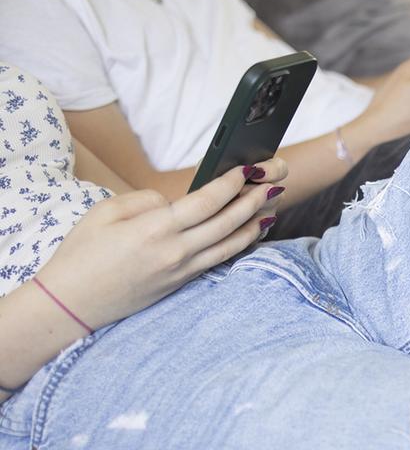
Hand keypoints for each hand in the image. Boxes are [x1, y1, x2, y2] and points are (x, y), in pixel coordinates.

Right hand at [32, 159, 287, 329]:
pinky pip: (219, 259)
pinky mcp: (181, 283)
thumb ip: (145, 199)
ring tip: (273, 205)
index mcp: (155, 229)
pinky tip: (251, 232)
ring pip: (230, 244)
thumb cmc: (81, 255)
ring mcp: (181, 271)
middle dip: (255, 199)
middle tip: (275, 182)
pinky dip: (240, 243)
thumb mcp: (104, 213)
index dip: (231, 183)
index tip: (248, 169)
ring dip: (255, 223)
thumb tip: (174, 200)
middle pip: (228, 222)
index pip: (207, 201)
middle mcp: (175, 252)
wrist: (69, 305)